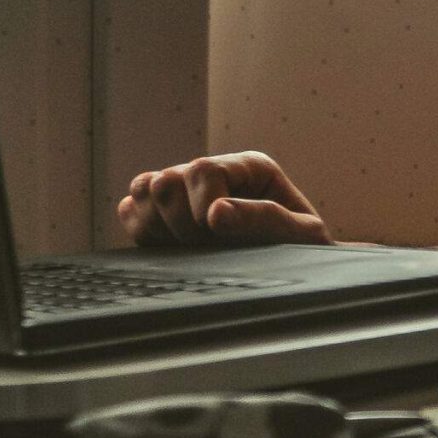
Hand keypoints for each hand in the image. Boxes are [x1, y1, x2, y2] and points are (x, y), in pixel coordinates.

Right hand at [116, 150, 333, 247]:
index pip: (204, 170)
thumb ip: (265, 219)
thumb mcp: (303, 234)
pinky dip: (144, 231)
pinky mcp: (164, 213)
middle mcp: (214, 173)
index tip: (218, 234)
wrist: (299, 269)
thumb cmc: (306, 249)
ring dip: (162, 227)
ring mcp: (186, 190)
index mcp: (249, 168)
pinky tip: (174, 249)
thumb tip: (216, 213)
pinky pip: (131, 210)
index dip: (203, 205)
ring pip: (143, 190)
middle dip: (183, 222)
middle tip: (209, 245)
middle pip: (167, 179)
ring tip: (193, 248)